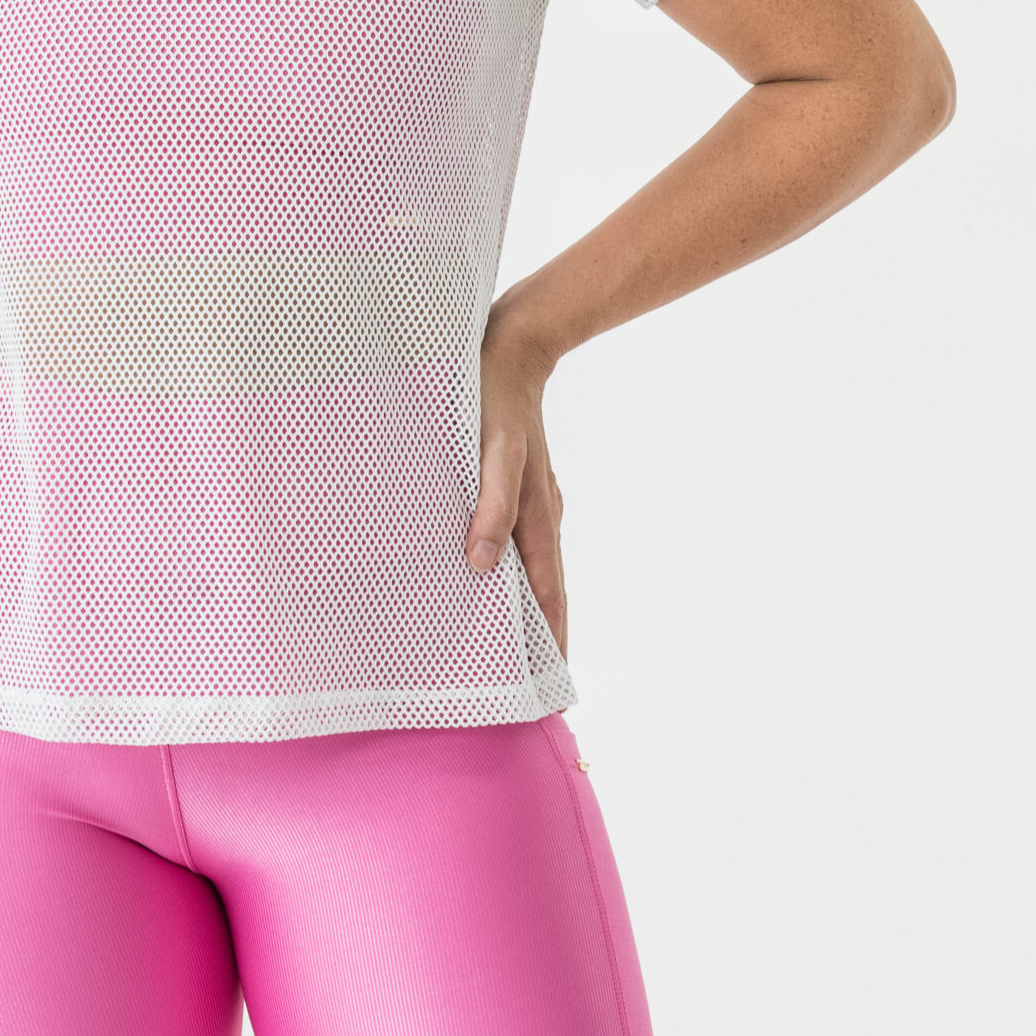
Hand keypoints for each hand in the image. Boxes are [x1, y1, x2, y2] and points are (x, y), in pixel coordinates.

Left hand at [468, 303, 566, 660]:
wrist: (509, 346)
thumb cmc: (495, 400)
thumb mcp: (493, 452)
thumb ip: (491, 506)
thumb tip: (480, 564)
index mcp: (539, 518)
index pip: (548, 597)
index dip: (553, 643)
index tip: (555, 689)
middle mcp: (538, 516)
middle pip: (541, 590)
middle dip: (538, 637)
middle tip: (526, 685)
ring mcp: (527, 501)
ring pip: (525, 566)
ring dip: (517, 605)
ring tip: (502, 646)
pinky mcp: (510, 485)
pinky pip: (509, 538)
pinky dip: (501, 567)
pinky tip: (480, 574)